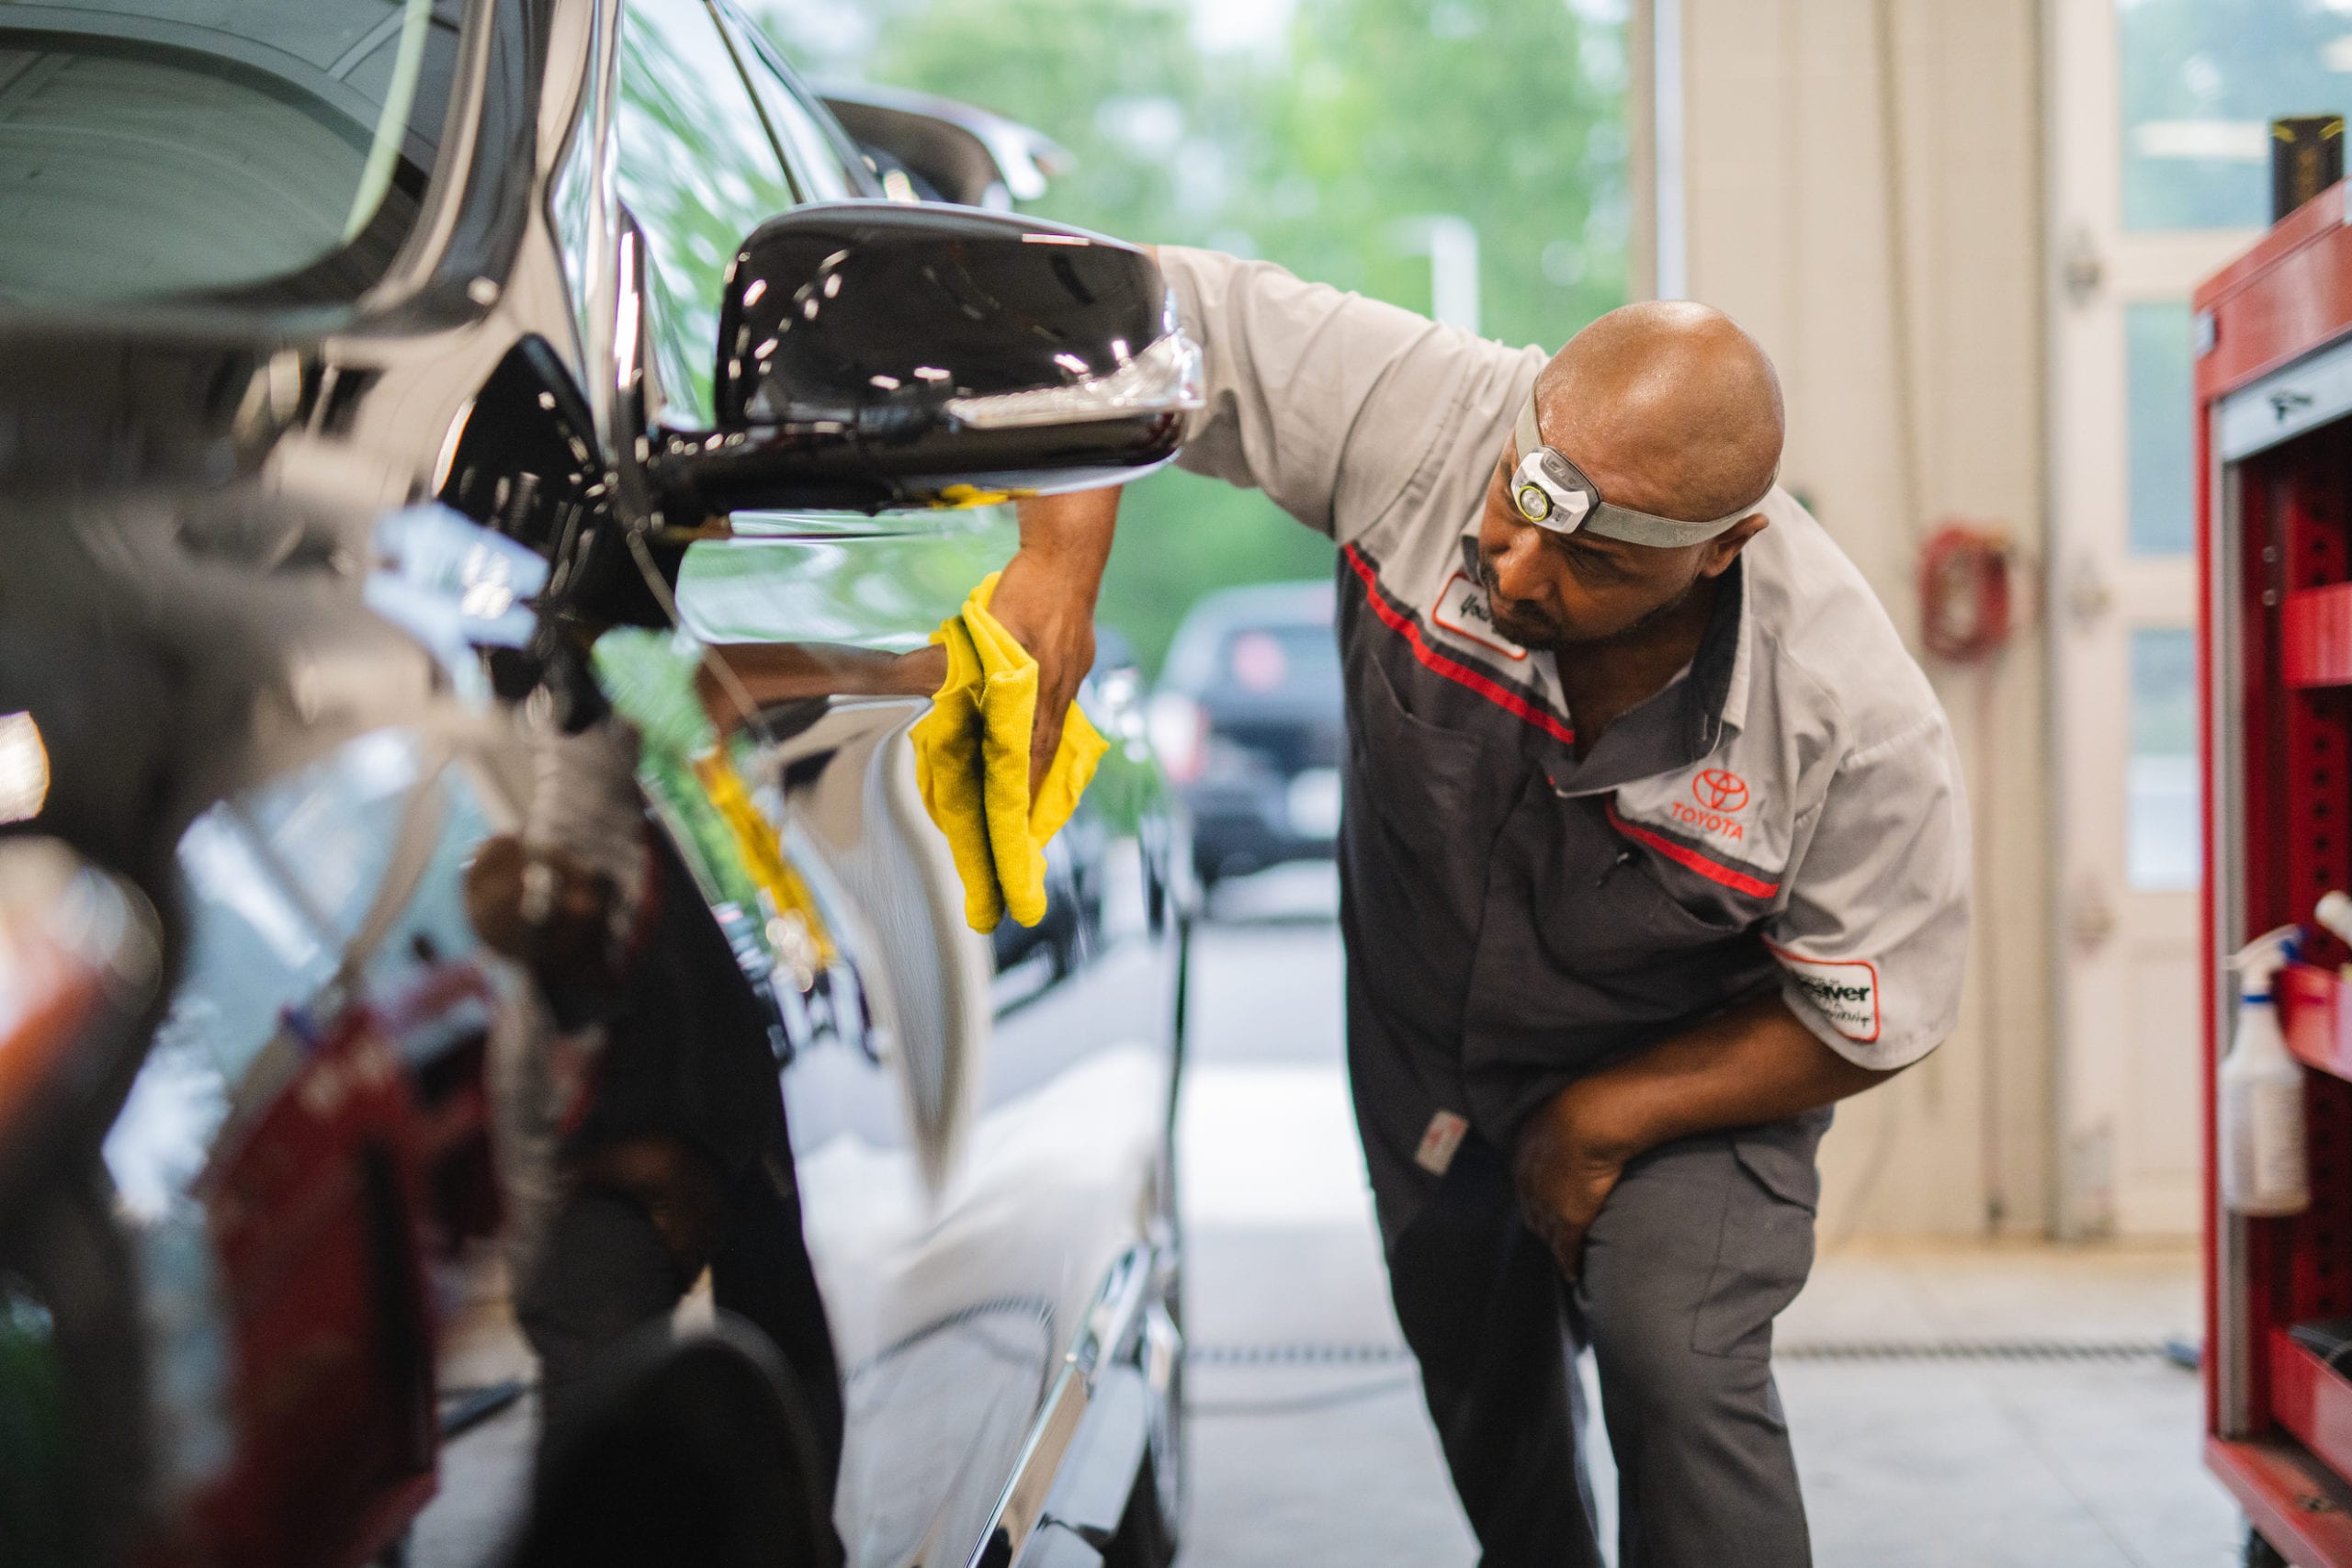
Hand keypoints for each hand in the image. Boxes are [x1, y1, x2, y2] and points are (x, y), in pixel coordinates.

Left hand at [986, 545, 1098, 795]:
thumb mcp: (990, 627)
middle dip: (1039, 785)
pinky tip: (1044, 724)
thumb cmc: (1029, 588)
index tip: (1021, 820)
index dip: (1027, 787)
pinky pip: (1063, 701)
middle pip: (1050, 746)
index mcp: (1043, 687)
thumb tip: (927, 681)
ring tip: (1038, 786)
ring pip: (1058, 724)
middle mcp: (1063, 686)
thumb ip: (961, 659)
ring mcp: (1074, 670)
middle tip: (1030, 820)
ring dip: (1047, 757)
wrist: (1070, 552)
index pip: (1034, 751)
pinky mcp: (1077, 654)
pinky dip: (1052, 723)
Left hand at [1512, 1081, 1638, 1280]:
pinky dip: (1569, 1262)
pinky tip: (1573, 1273)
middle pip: (1531, 1211)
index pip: (1526, 1184)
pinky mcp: (1569, 1218)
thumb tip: (1576, 1109)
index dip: (1534, 1197)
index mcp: (1525, 1151)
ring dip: (1553, 1244)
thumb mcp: (1563, 1106)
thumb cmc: (1585, 1101)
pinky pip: (1566, 1248)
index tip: (1543, 1205)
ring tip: (1562, 1256)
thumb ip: (1563, 1117)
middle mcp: (1528, 1179)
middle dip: (1540, 1223)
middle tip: (1550, 1236)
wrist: (1590, 1117)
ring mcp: (1548, 1201)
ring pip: (1547, 1231)